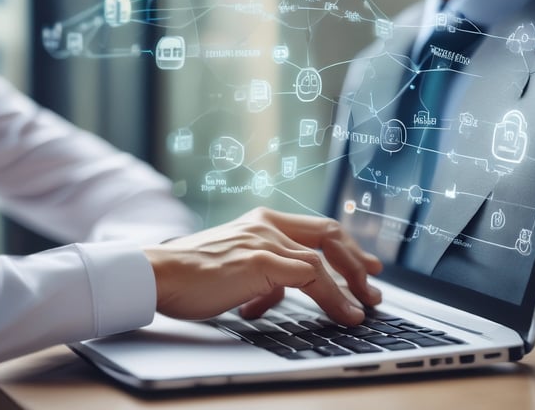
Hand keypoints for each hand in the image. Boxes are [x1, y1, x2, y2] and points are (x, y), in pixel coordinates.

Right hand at [143, 207, 381, 325]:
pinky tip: (345, 314)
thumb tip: (273, 296)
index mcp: (262, 221)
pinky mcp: (258, 260)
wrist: (159, 273)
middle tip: (375, 281)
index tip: (363, 264)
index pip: (315, 228)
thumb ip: (261, 274)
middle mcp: (267, 224)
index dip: (344, 245)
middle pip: (328, 234)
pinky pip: (310, 278)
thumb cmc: (193, 273)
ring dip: (350, 285)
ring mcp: (264, 240)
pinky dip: (333, 297)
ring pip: (322, 259)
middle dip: (356, 260)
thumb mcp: (235, 268)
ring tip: (364, 307)